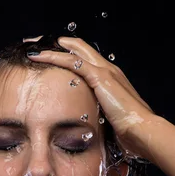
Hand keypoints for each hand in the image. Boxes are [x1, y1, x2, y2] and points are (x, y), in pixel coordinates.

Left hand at [26, 36, 155, 160]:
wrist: (143, 131)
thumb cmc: (130, 131)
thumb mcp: (109, 120)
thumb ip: (98, 116)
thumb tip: (85, 126)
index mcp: (111, 78)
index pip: (86, 58)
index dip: (68, 53)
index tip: (50, 55)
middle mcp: (108, 69)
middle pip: (79, 47)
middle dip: (56, 43)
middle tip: (36, 44)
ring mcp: (105, 70)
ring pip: (74, 50)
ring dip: (50, 47)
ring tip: (31, 47)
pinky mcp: (100, 76)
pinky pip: (71, 61)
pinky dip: (53, 56)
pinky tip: (37, 57)